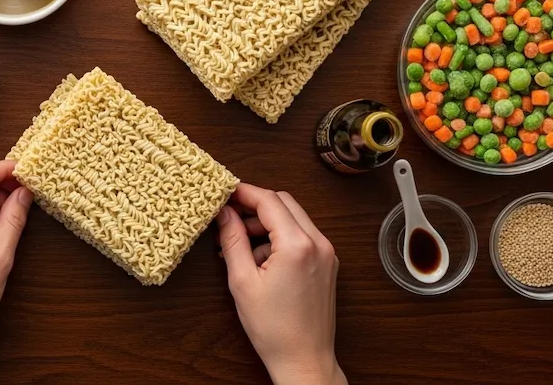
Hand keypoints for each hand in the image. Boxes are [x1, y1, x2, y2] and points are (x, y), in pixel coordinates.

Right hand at [215, 184, 344, 384]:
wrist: (304, 360)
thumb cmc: (274, 329)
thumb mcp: (242, 281)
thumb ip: (232, 240)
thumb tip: (224, 213)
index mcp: (298, 245)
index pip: (269, 200)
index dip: (244, 192)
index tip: (224, 193)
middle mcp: (319, 243)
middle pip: (284, 202)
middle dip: (255, 206)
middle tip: (230, 217)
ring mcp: (327, 253)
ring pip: (294, 218)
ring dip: (267, 223)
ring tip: (242, 246)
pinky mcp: (328, 264)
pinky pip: (302, 236)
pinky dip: (281, 237)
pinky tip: (261, 259)